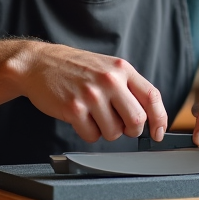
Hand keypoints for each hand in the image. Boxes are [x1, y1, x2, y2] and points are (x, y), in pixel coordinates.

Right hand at [19, 42, 167, 143]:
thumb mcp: (106, 67)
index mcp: (121, 69)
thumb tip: (149, 115)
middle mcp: (109, 80)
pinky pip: (92, 136)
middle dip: (131, 130)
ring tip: (94, 115)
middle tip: (121, 126)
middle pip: (136, 120)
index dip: (160, 118)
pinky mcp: (73, 108)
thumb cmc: (75, 68)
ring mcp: (91, 94)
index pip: (152, 96)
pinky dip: (88, 132)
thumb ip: (128, 86)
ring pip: (114, 133)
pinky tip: (80, 117)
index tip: (158, 132)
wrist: (39, 63)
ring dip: (106, 131)